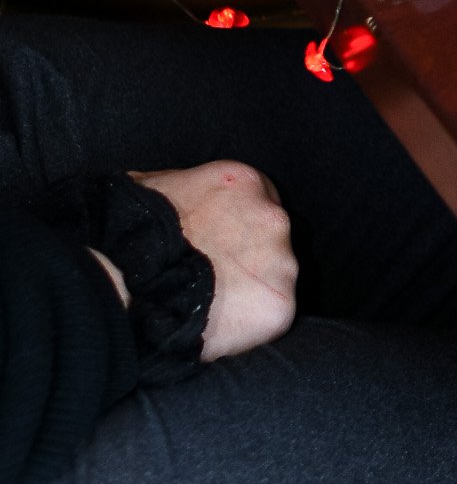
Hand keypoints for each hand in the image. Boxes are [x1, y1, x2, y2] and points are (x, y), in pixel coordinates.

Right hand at [134, 162, 297, 360]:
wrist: (123, 282)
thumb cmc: (129, 231)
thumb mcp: (150, 185)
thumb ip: (181, 183)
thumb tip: (175, 189)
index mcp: (245, 182)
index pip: (258, 201)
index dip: (235, 226)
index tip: (217, 245)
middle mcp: (273, 217)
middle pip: (269, 240)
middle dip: (246, 257)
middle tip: (213, 277)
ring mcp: (281, 261)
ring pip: (274, 277)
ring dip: (249, 290)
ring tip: (211, 303)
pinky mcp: (279, 302)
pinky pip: (272, 315)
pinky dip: (250, 324)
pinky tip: (220, 325)